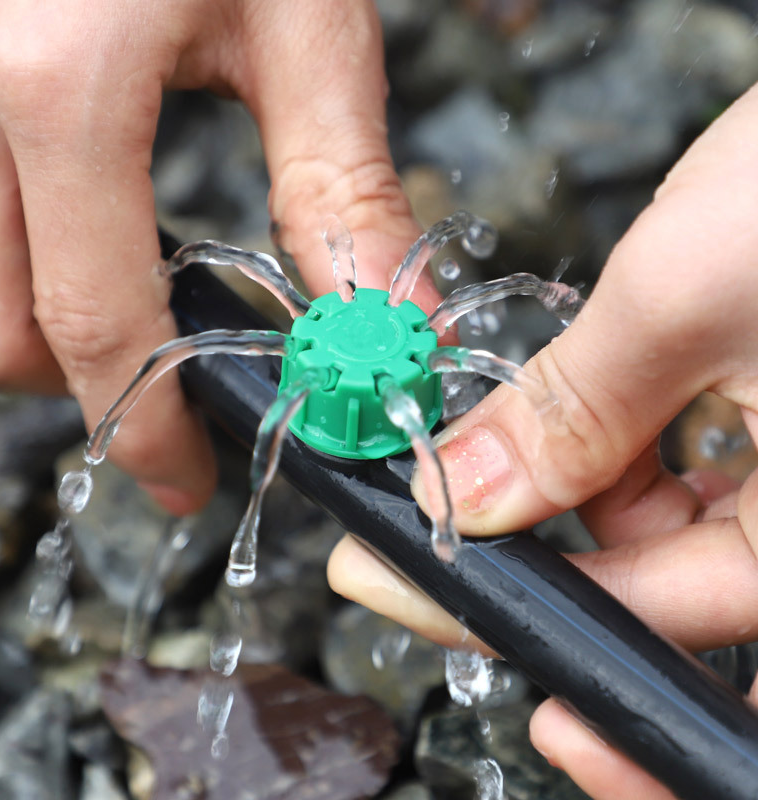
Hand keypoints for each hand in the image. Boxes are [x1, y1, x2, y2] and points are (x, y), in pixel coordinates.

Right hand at [0, 0, 433, 512]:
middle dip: (76, 382)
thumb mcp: (302, 24)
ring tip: (110, 294)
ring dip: (25, 324)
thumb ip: (340, 192)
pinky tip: (62, 221)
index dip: (143, 427)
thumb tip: (388, 329)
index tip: (184, 478)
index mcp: (57, 79)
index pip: (90, 322)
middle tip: (157, 371)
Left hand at [328, 83, 757, 798]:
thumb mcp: (686, 297)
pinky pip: (680, 474)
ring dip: (577, 487)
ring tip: (532, 425)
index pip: (641, 615)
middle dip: (546, 548)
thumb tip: (468, 490)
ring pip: (658, 528)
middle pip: (652, 587)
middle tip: (454, 512)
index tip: (403, 590)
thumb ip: (570, 415)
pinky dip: (618, 450)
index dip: (508, 609)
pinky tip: (598, 404)